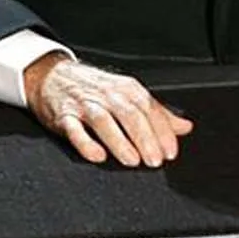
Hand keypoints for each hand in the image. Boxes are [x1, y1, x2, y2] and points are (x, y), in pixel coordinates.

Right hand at [23, 53, 193, 166]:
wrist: (54, 76)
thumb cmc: (96, 89)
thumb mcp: (128, 95)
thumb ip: (157, 113)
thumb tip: (184, 127)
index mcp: (126, 89)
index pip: (149, 109)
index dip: (162, 131)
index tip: (170, 151)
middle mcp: (107, 94)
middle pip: (129, 114)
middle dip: (145, 138)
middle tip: (155, 160)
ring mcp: (85, 104)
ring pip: (104, 121)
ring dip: (119, 141)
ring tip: (132, 160)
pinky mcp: (64, 116)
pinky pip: (74, 129)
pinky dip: (85, 142)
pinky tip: (97, 155)